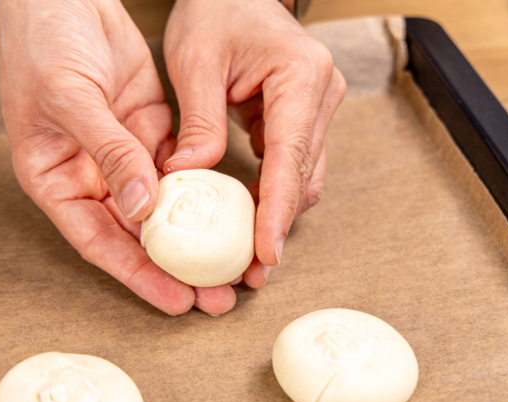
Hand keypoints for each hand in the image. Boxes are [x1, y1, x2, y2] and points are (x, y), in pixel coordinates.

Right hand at [0, 0, 236, 314]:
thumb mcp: (69, 97)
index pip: (100, 242)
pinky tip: (232, 212)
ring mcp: (124, 156)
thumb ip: (108, 151)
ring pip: (165, 209)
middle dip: (177, 269)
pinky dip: (204, 191)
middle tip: (217, 298)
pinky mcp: (150, 130)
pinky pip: (180, 169)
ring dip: (197, 237)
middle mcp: (92, 178)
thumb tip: (142, 208)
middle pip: (137, 237)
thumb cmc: (42, 44)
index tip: (177, 301)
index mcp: (57, 181)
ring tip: (233, 266)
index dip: (138, 276)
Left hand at [163, 0, 345, 284]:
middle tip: (252, 271)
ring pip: (303, 177)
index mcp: (300, 76)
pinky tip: (248, 220)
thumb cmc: (216, 10)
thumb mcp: (195, 61)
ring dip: (277, 215)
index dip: (278, 210)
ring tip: (248, 257)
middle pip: (303, 176)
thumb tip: (187, 177)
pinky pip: (292, 166)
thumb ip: (197, 123)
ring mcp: (317, 109)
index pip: (290, 156)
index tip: (266, 253)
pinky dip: (272, 194)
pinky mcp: (303, 119)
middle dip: (278, 225)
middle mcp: (320, 96)